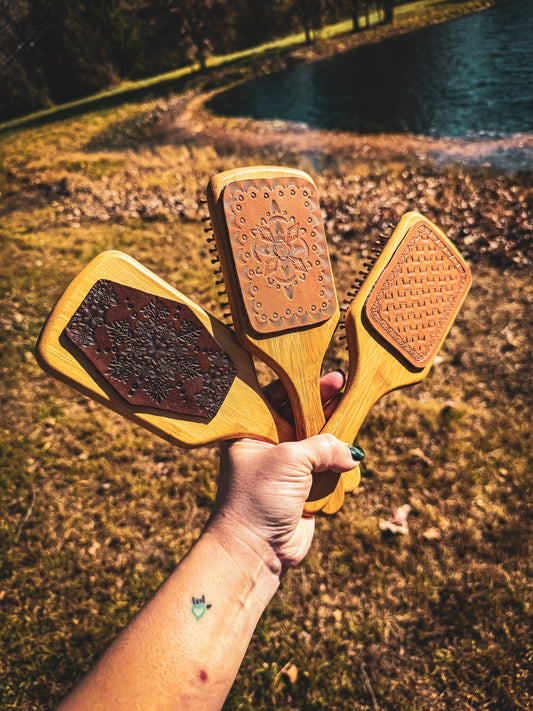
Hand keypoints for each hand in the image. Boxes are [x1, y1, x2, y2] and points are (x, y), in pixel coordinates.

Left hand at [207, 372, 360, 574]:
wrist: (254, 552)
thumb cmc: (257, 499)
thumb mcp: (289, 460)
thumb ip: (322, 446)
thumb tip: (351, 453)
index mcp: (252, 432)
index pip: (281, 398)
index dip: (307, 387)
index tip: (333, 378)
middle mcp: (268, 448)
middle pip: (304, 420)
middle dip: (327, 411)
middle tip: (350, 393)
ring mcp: (286, 471)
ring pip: (319, 447)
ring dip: (336, 442)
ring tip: (355, 424)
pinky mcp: (302, 492)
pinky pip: (327, 473)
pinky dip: (338, 470)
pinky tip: (350, 462)